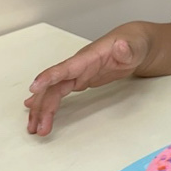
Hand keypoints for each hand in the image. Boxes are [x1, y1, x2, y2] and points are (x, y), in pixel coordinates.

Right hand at [25, 28, 149, 135]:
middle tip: (38, 127)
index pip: (65, 68)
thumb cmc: (133, 44)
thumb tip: (121, 47)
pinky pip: (59, 92)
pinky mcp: (80, 80)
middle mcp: (78, 65)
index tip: (34, 88)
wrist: (133, 43)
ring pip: (53, 91)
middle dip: (43, 105)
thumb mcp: (135, 47)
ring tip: (35, 128)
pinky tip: (35, 110)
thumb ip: (128, 50)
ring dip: (42, 109)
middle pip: (54, 86)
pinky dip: (47, 102)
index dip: (49, 77)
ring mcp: (77, 73)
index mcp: (88, 57)